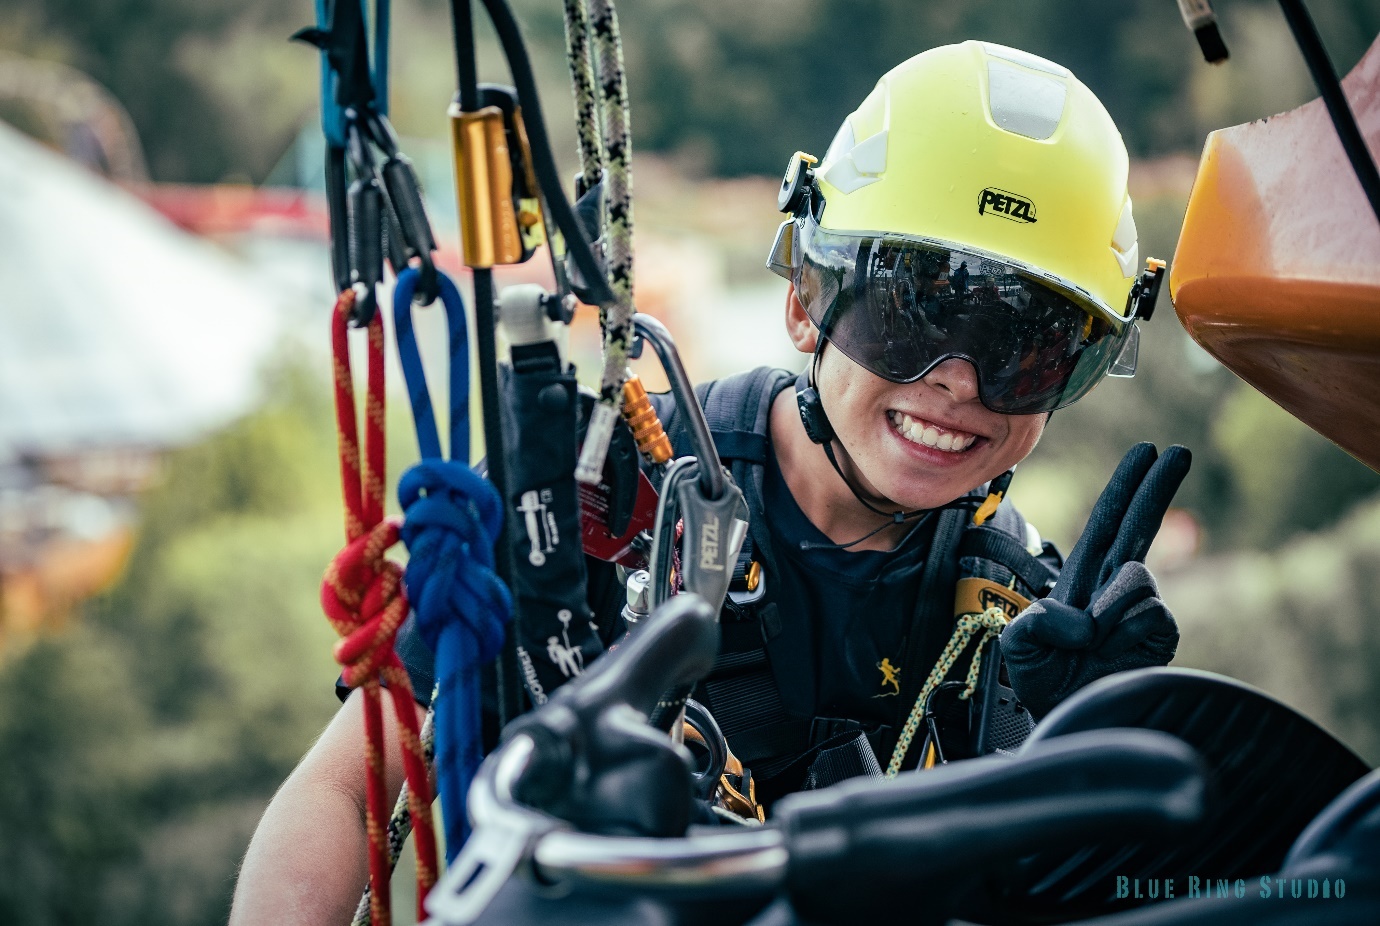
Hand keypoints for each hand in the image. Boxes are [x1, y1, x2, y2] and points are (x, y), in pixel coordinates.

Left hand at [1002, 442, 1189, 719]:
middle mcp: (1116, 588)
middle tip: (1180, 452)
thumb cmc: (1046, 685)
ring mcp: (1142, 609)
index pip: (1108, 522)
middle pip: (1141, 527)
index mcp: (1084, 579)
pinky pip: (1147, 611)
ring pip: (1135, 577)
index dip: (1126, 487)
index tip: (1147, 450)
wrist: (1070, 724)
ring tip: (1088, 643)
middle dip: (1158, 487)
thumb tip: (1086, 615)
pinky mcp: (1160, 633)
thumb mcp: (1018, 645)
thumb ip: (1037, 618)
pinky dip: (1122, 629)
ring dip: (1104, 608)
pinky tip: (1112, 652)